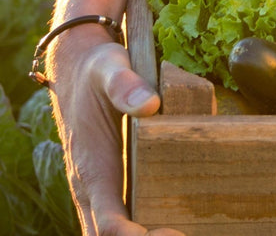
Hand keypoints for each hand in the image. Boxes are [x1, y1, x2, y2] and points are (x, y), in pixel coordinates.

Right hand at [46, 23, 184, 235]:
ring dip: (146, 233)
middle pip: (110, 234)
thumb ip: (125, 85)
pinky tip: (179, 221)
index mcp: (93, 166)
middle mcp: (93, 186)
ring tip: (186, 230)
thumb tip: (149, 105)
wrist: (79, 69)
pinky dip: (145, 225)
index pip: (107, 220)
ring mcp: (102, 187)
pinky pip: (123, 215)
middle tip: (184, 235)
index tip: (166, 233)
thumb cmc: (99, 71)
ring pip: (116, 228)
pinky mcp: (113, 182)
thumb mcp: (110, 67)